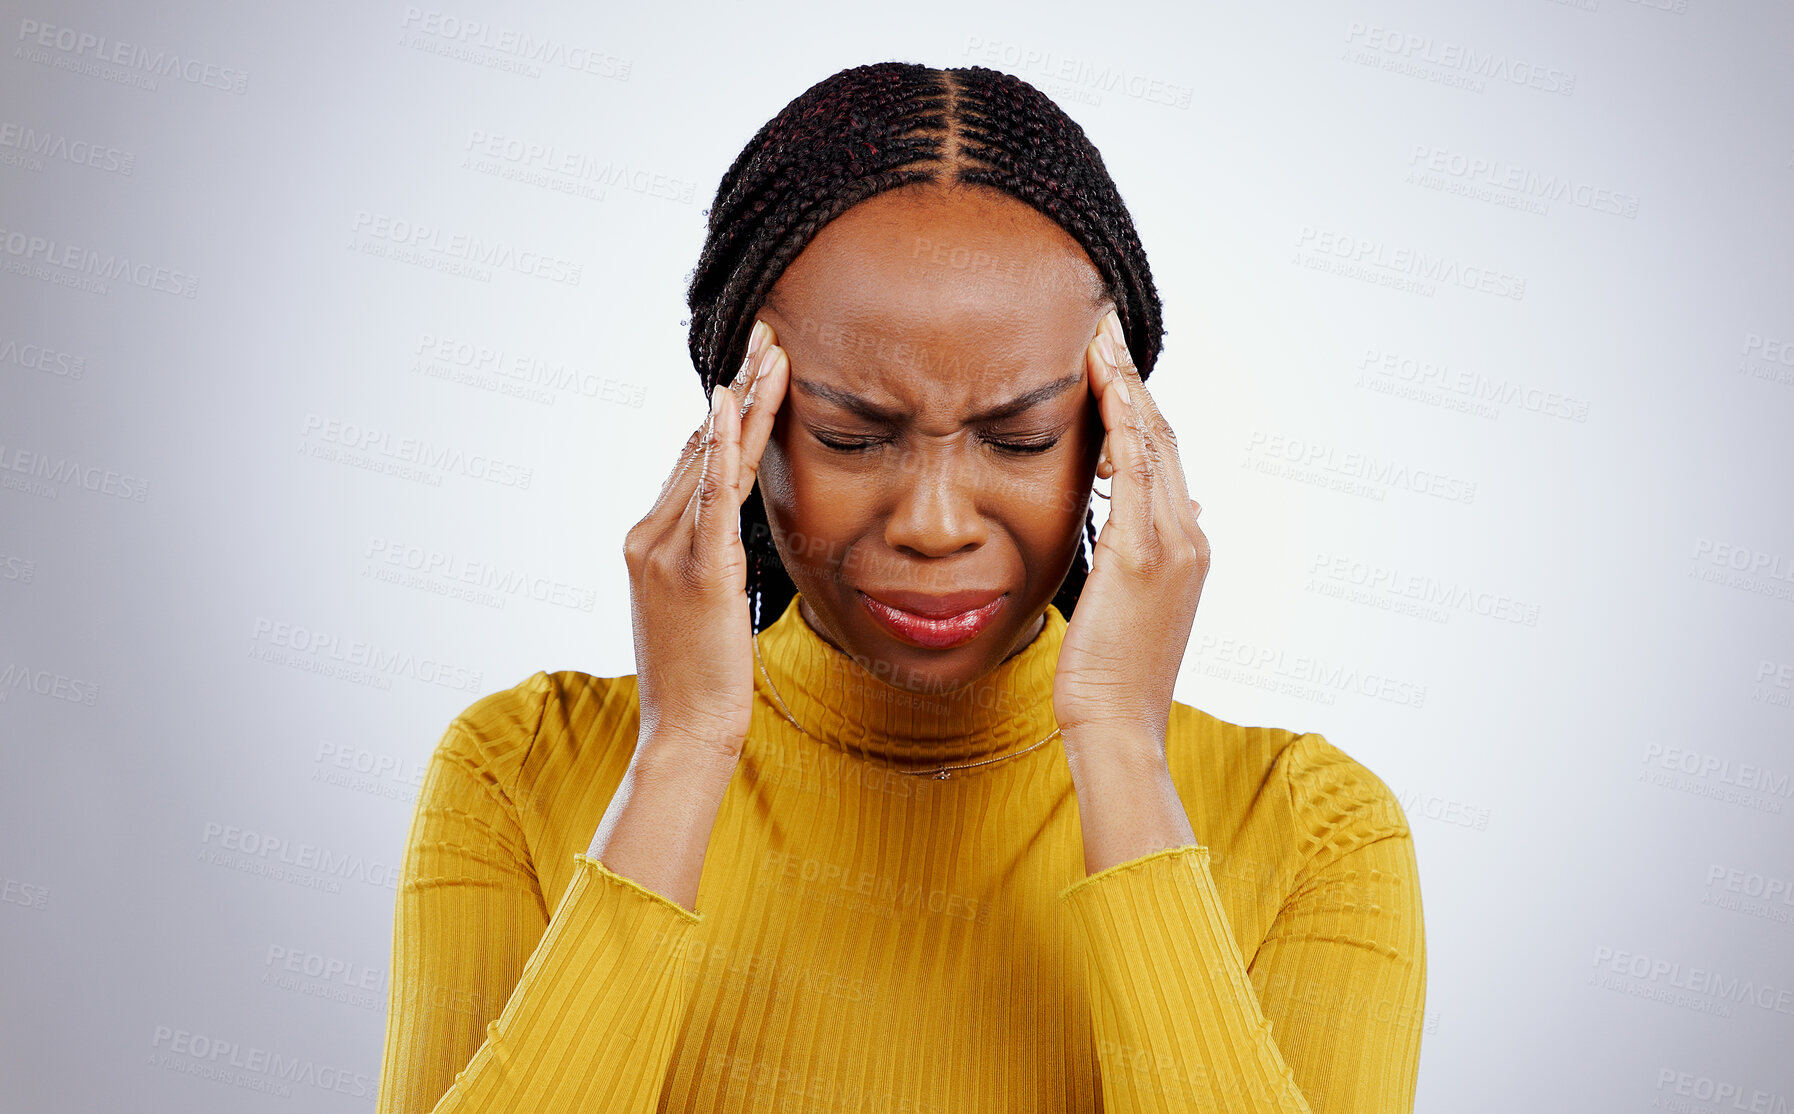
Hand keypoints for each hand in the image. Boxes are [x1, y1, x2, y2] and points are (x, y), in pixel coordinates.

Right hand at [622, 319, 788, 760]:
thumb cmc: (700, 680)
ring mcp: (666, 550)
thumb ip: (705, 562)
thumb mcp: (697, 608)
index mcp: (647, 542)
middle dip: (736, 387)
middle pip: (701, 446)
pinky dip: (723, 444)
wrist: (685, 731)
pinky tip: (734, 402)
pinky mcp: (695, 569)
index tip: (750, 367)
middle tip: (765, 333)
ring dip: (743, 399)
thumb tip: (730, 537)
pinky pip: (711, 494)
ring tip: (771, 350)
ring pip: (711, 458)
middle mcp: (648, 536)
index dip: (723, 412)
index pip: (692, 462)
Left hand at [1053, 309, 1209, 764]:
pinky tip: (1103, 384)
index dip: (1137, 406)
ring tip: (1100, 337)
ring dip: (1126, 384)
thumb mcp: (1127, 607)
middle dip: (1131, 379)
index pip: (1162, 458)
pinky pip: (1139, 469)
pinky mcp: (1146, 554)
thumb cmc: (1108, 677)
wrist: (1116, 725)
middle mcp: (1187, 537)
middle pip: (1163, 436)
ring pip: (1154, 441)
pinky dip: (1124, 421)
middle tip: (1103, 328)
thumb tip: (1164, 521)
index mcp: (1184, 547)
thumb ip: (1140, 560)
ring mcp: (1173, 544)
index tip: (1109, 364)